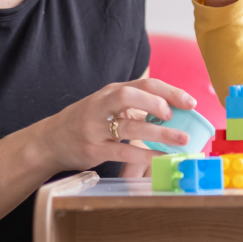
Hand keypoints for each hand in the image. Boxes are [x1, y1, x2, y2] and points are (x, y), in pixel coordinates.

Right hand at [37, 78, 196, 172]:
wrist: (51, 140)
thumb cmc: (87, 121)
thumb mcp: (108, 105)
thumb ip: (135, 106)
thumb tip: (173, 111)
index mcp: (111, 91)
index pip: (144, 84)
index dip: (170, 91)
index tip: (191, 102)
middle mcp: (102, 105)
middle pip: (130, 95)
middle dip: (156, 103)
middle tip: (175, 116)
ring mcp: (96, 127)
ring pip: (128, 126)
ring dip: (158, 133)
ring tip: (180, 140)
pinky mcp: (93, 149)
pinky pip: (121, 151)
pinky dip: (143, 154)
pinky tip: (160, 157)